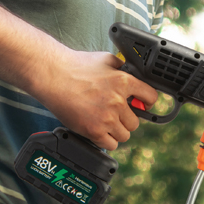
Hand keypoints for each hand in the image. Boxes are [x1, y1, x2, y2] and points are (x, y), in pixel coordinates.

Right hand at [35, 51, 158, 149]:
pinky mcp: (94, 131)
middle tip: (115, 114)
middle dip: (126, 119)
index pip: (151, 97)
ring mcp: (106, 118)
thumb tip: (133, 74)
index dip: (147, 101)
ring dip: (117, 131)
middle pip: (136, 122)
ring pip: (125, 135)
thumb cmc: (76, 65)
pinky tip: (99, 131)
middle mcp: (118, 102)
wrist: (52, 75)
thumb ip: (122, 68)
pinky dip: (106, 140)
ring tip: (105, 123)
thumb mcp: (106, 59)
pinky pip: (111, 145)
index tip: (142, 104)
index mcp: (124, 82)